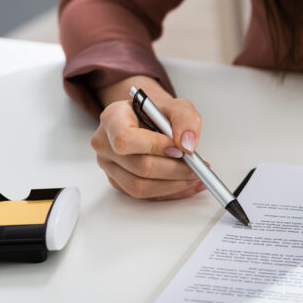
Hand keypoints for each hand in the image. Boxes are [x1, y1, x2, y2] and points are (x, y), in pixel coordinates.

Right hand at [90, 75, 205, 199]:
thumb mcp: (176, 106)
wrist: (149, 121)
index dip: (154, 147)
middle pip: (139, 167)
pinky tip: (188, 184)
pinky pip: (145, 196)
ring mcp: (110, 166)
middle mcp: (105, 144)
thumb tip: (187, 144)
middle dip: (174, 170)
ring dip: (174, 185)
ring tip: (195, 176)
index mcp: (113, 119)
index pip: (125, 139)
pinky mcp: (119, 183)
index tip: (179, 149)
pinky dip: (172, 192)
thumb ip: (185, 119)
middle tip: (197, 167)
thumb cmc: (157, 114)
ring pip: (140, 187)